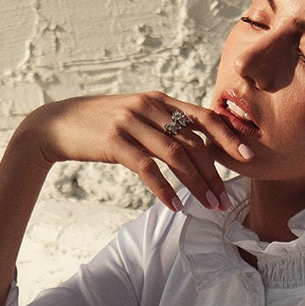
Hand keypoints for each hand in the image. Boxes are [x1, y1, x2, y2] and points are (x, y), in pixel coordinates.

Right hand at [17, 93, 252, 214]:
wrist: (57, 124)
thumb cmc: (100, 125)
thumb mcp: (135, 116)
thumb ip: (163, 124)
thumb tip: (194, 144)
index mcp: (159, 99)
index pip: (203, 116)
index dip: (228, 136)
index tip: (247, 156)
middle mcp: (149, 107)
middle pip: (193, 141)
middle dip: (214, 171)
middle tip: (225, 197)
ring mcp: (132, 123)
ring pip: (176, 155)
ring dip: (196, 184)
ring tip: (207, 205)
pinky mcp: (115, 142)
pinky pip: (148, 168)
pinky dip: (164, 189)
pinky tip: (175, 205)